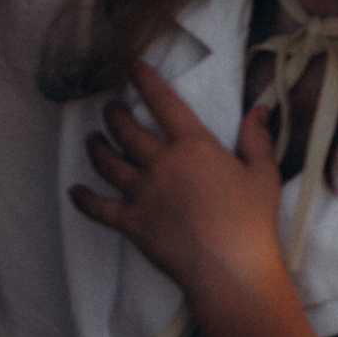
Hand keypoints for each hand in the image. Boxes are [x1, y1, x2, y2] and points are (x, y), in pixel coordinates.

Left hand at [71, 63, 286, 306]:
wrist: (230, 268)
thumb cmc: (252, 221)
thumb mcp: (263, 175)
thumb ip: (256, 139)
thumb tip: (259, 110)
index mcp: (193, 146)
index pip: (164, 104)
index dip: (147, 82)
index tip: (132, 67)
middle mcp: (161, 164)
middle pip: (128, 132)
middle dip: (115, 115)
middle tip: (111, 107)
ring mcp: (142, 194)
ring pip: (109, 164)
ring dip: (97, 148)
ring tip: (92, 139)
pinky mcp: (132, 224)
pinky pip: (100, 208)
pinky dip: (84, 199)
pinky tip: (74, 191)